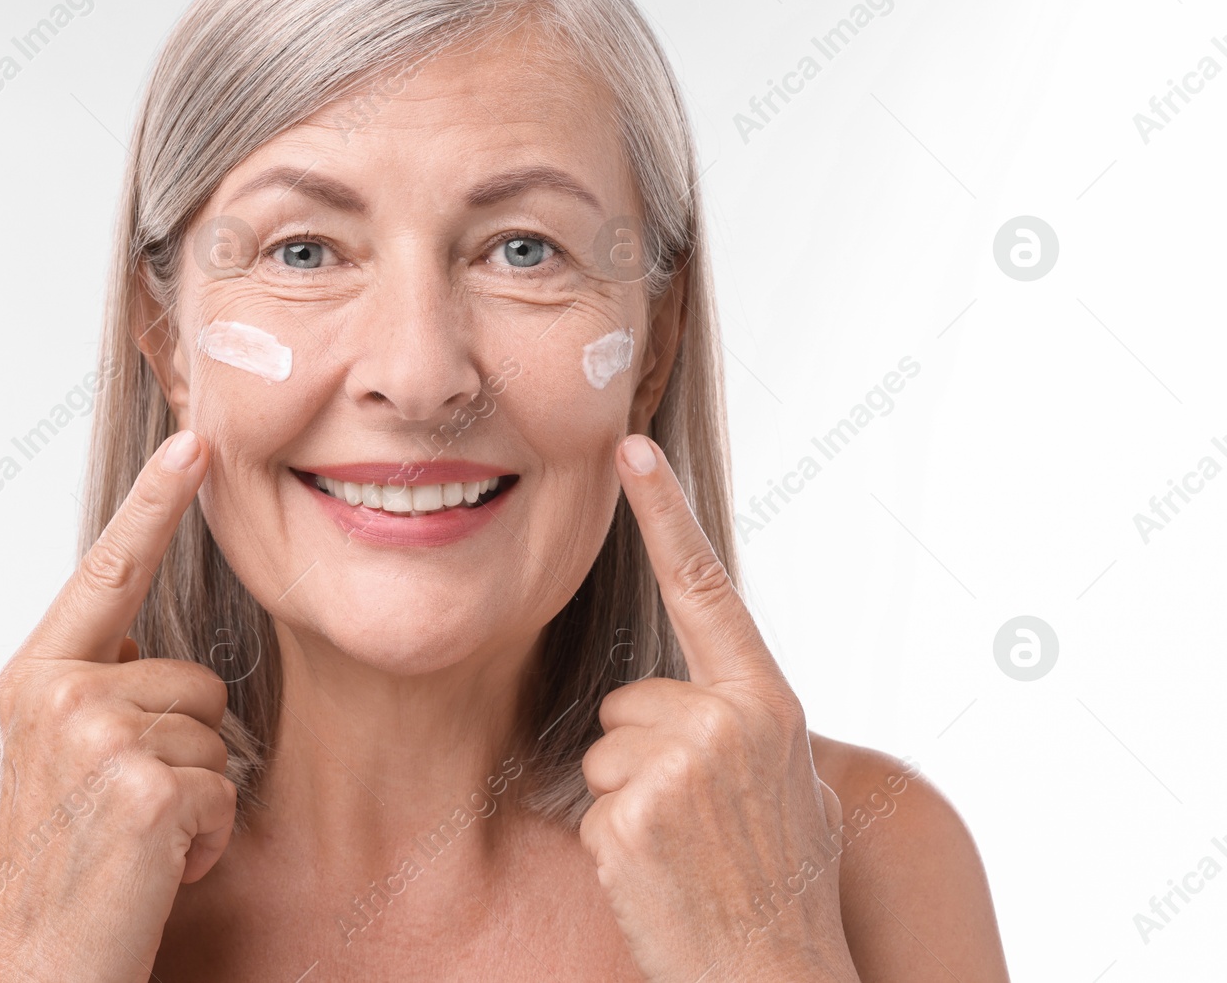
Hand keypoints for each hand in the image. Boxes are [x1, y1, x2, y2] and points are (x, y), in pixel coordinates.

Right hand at [0, 429, 236, 982]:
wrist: (27, 971)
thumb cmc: (37, 875)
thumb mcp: (31, 768)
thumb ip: (73, 698)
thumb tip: (127, 653)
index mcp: (31, 681)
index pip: (105, 576)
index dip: (153, 506)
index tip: (194, 443)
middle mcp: (58, 697)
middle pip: (194, 681)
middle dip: (183, 751)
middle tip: (122, 817)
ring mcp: (99, 741)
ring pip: (214, 738)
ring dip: (193, 800)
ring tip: (131, 846)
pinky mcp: (146, 791)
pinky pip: (222, 792)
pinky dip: (204, 842)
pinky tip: (152, 873)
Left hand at [579, 434, 857, 982]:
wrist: (777, 975)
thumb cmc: (783, 884)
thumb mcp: (789, 784)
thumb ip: (743, 721)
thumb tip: (701, 693)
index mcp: (769, 704)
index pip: (707, 589)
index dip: (667, 515)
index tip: (632, 450)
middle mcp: (727, 723)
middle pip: (630, 698)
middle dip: (644, 752)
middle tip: (694, 820)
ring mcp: (677, 768)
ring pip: (604, 750)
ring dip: (627, 799)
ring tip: (681, 850)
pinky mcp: (630, 815)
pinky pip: (590, 803)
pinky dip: (613, 843)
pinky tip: (658, 876)